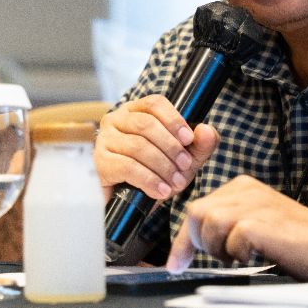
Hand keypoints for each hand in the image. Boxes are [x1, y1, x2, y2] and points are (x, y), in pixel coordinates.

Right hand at [93, 95, 219, 201]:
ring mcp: (105, 140)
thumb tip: (207, 130)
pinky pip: (127, 166)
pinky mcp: (100, 162)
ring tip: (176, 183)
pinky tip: (161, 191)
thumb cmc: (158, 173)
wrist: (133, 203)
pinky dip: (148, 180)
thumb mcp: (184, 160)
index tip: (188, 139)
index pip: (154, 103)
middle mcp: (116, 120)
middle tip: (186, 166)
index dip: (173, 119)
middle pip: (146, 124)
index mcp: (136, 111)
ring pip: (138, 146)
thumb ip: (200, 145)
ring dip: (162, 166)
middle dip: (171, 147)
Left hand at [165, 174, 307, 279]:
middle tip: (221, 258)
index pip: (197, 208)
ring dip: (218, 248)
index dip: (183, 240)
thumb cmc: (296, 242)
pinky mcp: (260, 222)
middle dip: (197, 243)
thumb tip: (189, 249)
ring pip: (208, 223)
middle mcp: (244, 190)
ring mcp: (253, 204)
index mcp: (241, 188)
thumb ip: (227, 227)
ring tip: (241, 256)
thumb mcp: (256, 225)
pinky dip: (238, 253)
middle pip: (196, 213)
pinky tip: (256, 255)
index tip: (175, 263)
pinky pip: (231, 238)